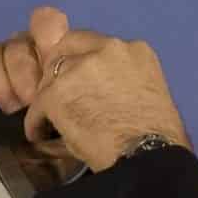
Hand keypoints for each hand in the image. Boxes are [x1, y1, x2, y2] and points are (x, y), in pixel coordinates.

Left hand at [22, 5, 188, 171]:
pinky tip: (41, 135)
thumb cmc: (159, 136)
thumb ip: (123, 79)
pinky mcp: (56, 92)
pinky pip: (38, 105)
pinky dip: (37, 121)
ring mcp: (79, 68)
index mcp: (134, 50)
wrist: (148, 155)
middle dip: (59, 69)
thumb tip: (102, 90)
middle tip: (59, 95)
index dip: (82, 60)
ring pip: (50, 76)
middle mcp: (106, 49)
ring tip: (51, 119)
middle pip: (66, 47)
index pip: (95, 42)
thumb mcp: (149, 91)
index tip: (81, 80)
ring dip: (49, 97)